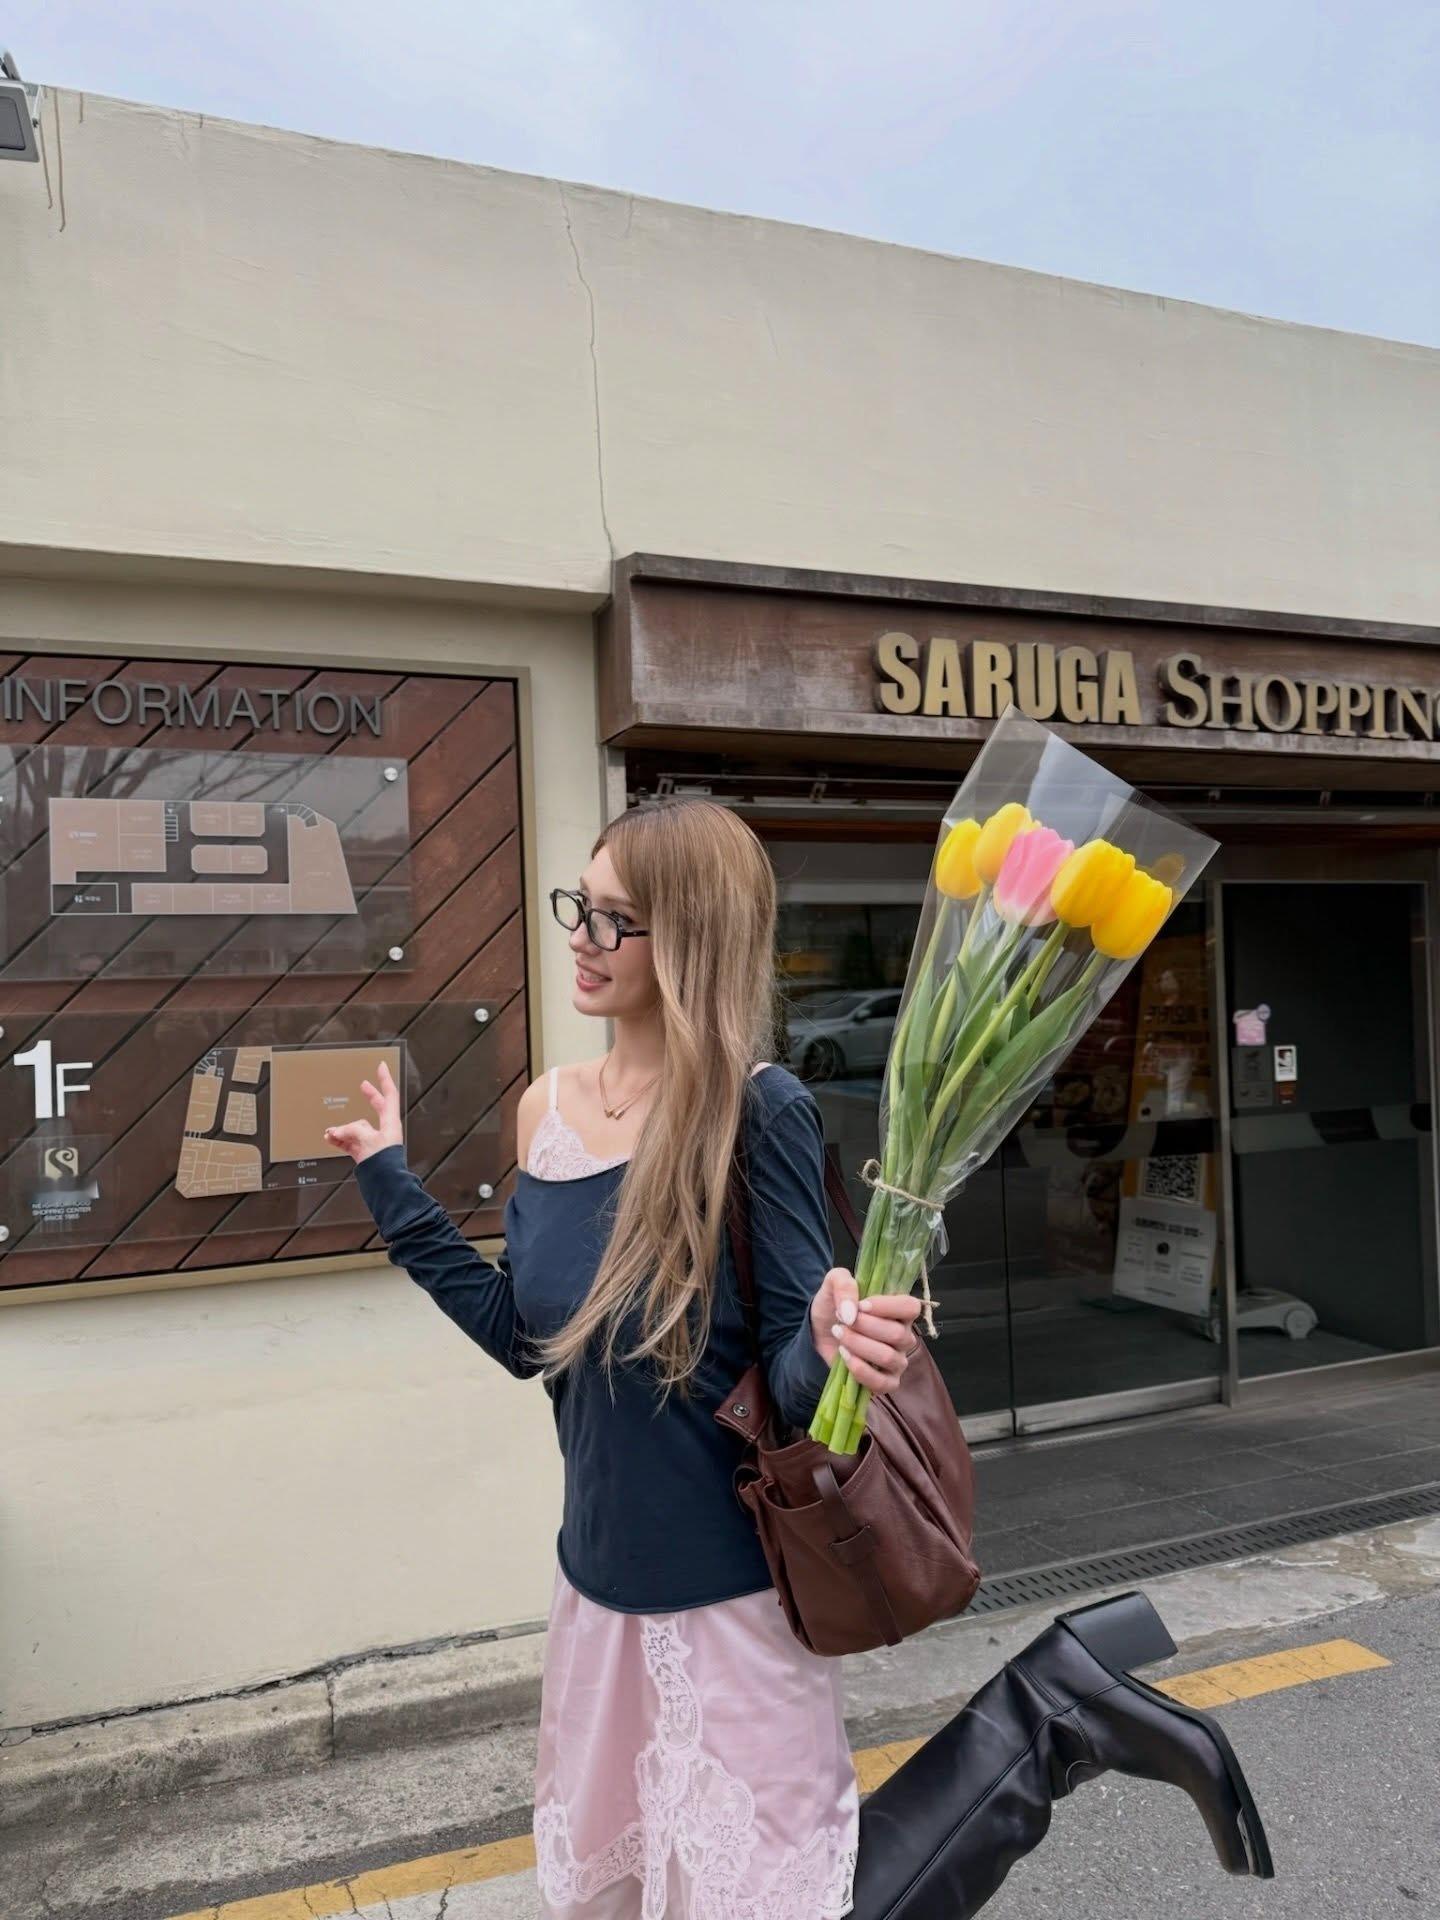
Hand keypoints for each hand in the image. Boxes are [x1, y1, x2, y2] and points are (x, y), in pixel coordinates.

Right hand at [324, 1058, 402, 1164]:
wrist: (385, 1186)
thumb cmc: (383, 1163)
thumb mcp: (366, 1139)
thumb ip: (351, 1130)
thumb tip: (338, 1132)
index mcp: (390, 1123)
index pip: (389, 1095)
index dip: (385, 1080)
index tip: (382, 1066)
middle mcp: (383, 1131)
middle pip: (376, 1108)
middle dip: (370, 1096)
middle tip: (364, 1085)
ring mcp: (374, 1142)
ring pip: (357, 1128)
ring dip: (342, 1129)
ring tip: (330, 1133)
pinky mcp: (365, 1154)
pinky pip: (350, 1142)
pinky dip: (339, 1140)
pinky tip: (329, 1139)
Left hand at [810, 1267, 922, 1395]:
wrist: (820, 1331)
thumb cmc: (836, 1305)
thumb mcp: (834, 1283)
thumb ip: (844, 1284)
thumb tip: (852, 1311)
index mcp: (899, 1310)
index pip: (910, 1307)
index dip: (887, 1307)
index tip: (860, 1306)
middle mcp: (904, 1336)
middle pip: (896, 1334)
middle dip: (863, 1326)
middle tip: (841, 1320)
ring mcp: (897, 1361)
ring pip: (888, 1357)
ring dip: (858, 1345)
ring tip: (839, 1334)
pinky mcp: (886, 1382)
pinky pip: (882, 1383)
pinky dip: (861, 1370)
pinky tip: (844, 1356)